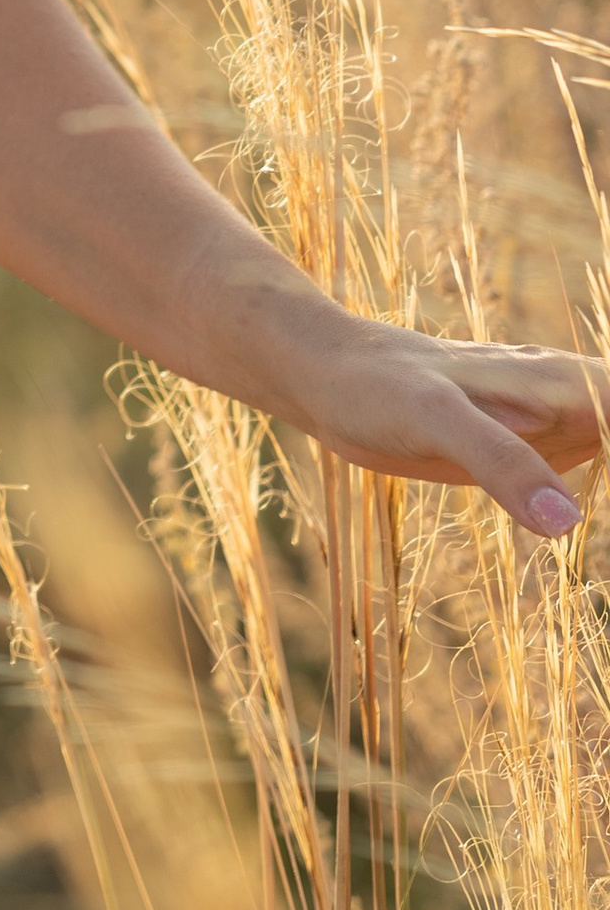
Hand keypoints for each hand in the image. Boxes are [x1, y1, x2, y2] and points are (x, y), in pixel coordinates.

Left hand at [252, 299, 606, 539]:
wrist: (328, 373)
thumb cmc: (376, 386)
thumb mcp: (433, 421)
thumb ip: (502, 465)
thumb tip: (567, 524)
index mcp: (566, 384)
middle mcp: (576, 397)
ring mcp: (561, 421)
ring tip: (605, 536)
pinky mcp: (538, 447)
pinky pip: (602, 459)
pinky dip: (609, 485)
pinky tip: (583, 522)